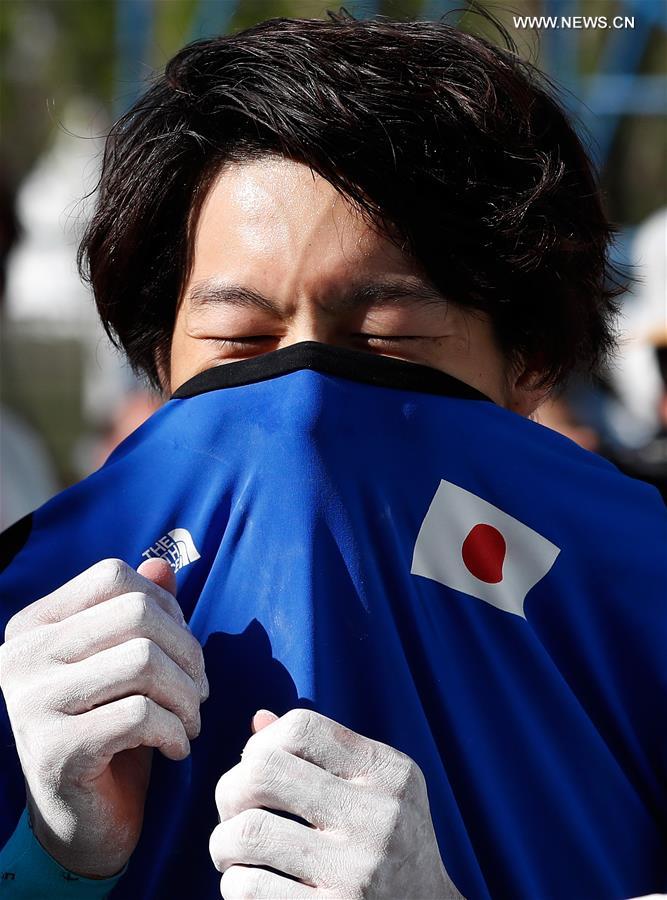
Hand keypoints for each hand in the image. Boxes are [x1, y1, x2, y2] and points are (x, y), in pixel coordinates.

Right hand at [0, 557, 207, 876]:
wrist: (82, 823)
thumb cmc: (110, 731)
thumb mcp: (127, 665)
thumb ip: (140, 612)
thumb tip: (162, 565)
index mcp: (34, 626)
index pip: (113, 576)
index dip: (166, 606)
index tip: (183, 648)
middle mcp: (21, 656)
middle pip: (137, 615)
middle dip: (188, 652)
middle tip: (200, 691)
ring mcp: (31, 703)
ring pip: (144, 661)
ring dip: (187, 695)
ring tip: (190, 720)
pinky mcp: (55, 750)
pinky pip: (141, 716)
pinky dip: (176, 731)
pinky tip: (177, 748)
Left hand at [209, 708, 462, 898]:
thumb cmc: (391, 847)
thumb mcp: (377, 790)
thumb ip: (322, 753)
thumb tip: (258, 721)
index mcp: (388, 773)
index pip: (302, 727)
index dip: (262, 743)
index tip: (256, 769)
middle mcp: (377, 816)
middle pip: (262, 771)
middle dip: (230, 791)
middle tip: (234, 813)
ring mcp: (356, 872)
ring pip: (246, 832)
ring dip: (223, 844)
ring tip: (234, 854)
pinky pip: (247, 888)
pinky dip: (234, 885)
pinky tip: (250, 887)